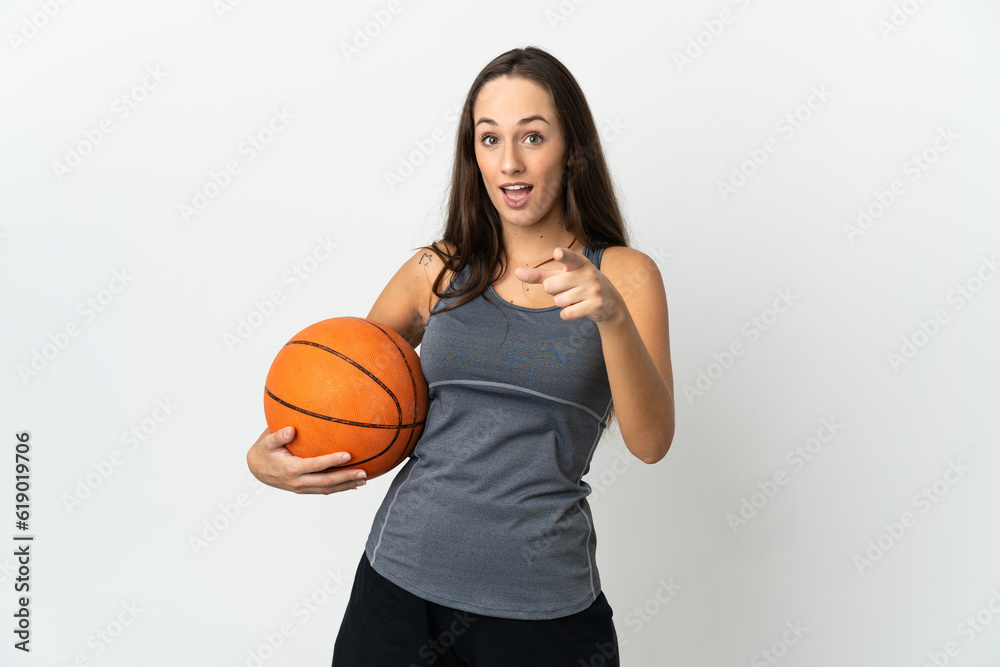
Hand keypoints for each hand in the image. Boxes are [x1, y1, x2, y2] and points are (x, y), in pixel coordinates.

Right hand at [246, 426, 366, 493]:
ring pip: (327, 489)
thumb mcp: (266, 442)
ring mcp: (301, 487)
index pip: (315, 466)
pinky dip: (338, 488)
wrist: (256, 469)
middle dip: (346, 478)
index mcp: (291, 469)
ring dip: (346, 485)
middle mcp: (297, 481)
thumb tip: (290, 430)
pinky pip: (323, 490)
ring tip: (363, 480)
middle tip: (363, 473)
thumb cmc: (264, 451)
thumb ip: (278, 436)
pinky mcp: (303, 489)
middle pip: (326, 482)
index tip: (348, 455)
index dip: (332, 461)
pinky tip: (352, 484)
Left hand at [513, 246, 623, 323]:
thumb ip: (539, 275)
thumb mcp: (562, 276)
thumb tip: (515, 272)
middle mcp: (588, 273)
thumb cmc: (579, 284)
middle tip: (568, 289)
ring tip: (576, 298)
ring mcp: (593, 289)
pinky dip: (567, 314)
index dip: (563, 255)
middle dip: (554, 292)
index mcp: (579, 262)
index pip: (569, 257)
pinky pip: (567, 313)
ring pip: (559, 301)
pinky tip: (578, 308)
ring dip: (562, 303)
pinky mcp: (596, 305)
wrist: (609, 302)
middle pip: (551, 286)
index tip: (557, 253)